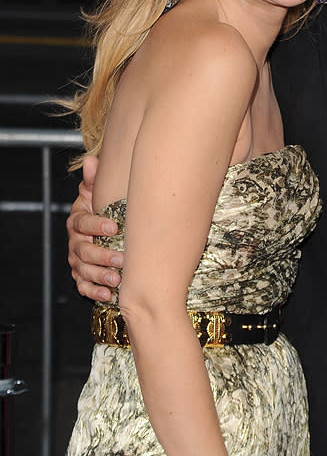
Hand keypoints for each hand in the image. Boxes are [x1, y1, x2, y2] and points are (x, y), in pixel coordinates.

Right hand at [67, 155, 122, 301]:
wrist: (107, 229)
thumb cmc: (106, 210)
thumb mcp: (100, 194)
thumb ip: (96, 181)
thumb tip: (92, 161)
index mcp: (78, 220)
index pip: (81, 223)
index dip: (96, 225)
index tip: (114, 227)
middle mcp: (75, 242)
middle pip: (82, 250)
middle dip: (101, 256)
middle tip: (121, 259)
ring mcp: (78, 261)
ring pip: (83, 270)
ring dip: (100, 276)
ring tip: (117, 279)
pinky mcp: (83, 276)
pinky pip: (83, 286)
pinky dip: (94, 291)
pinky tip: (108, 294)